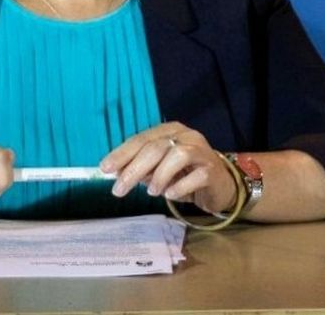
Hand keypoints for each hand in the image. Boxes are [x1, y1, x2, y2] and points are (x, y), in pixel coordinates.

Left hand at [101, 122, 237, 213]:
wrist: (219, 185)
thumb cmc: (185, 175)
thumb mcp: (159, 171)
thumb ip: (141, 168)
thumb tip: (116, 172)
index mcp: (170, 131)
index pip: (142, 139)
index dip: (122, 153)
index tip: (105, 169)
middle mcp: (187, 136)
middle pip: (156, 147)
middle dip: (134, 169)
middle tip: (118, 190)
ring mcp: (202, 151)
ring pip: (176, 155)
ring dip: (159, 175)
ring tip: (151, 192)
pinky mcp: (213, 169)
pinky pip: (196, 176)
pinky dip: (180, 186)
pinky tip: (171, 194)